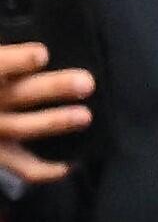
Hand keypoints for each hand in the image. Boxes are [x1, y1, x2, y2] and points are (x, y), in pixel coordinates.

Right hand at [0, 41, 90, 186]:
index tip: (43, 54)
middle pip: (20, 94)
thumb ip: (11, 60)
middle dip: (53, 88)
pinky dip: (46, 170)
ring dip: (55, 122)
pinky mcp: (0, 155)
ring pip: (23, 128)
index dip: (17, 61)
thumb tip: (46, 51)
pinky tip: (70, 164)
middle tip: (86, 82)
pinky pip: (23, 168)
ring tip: (85, 116)